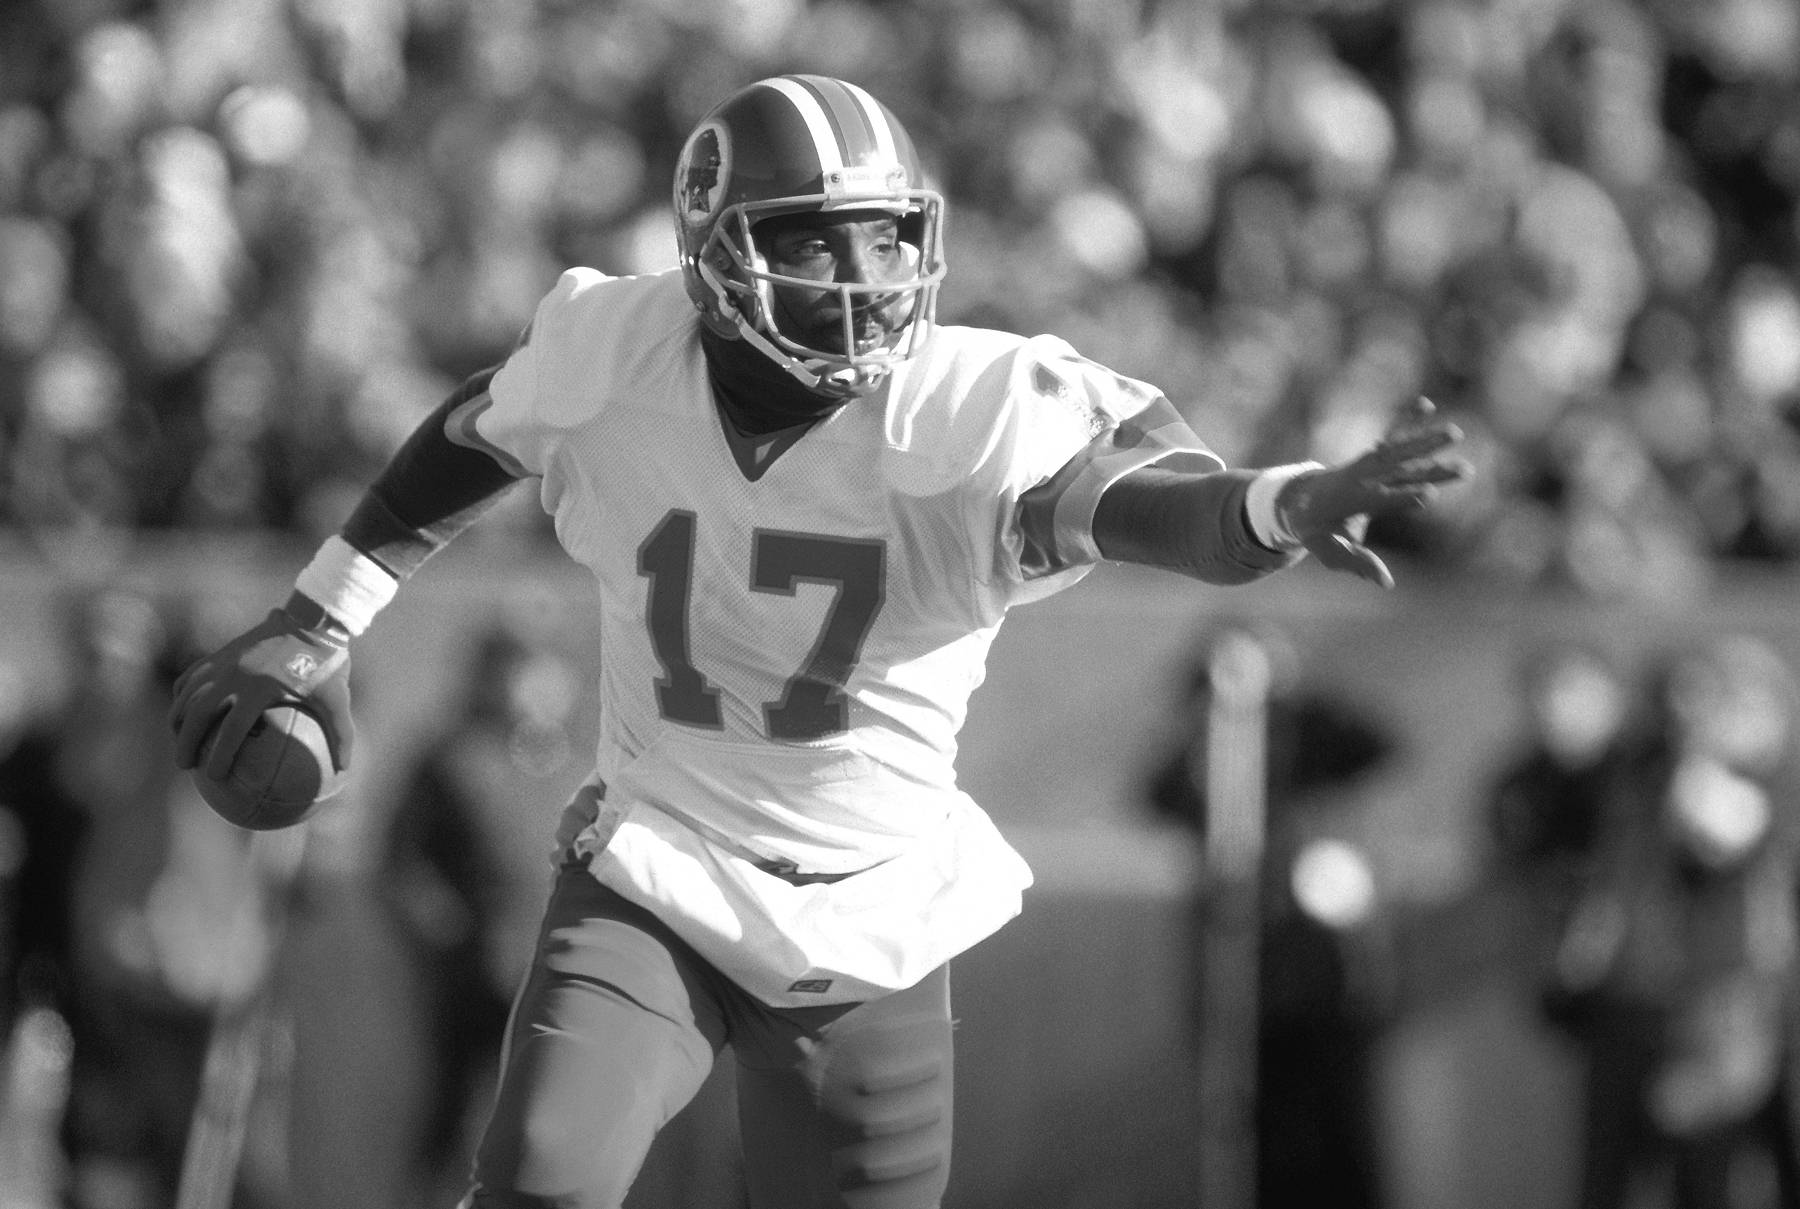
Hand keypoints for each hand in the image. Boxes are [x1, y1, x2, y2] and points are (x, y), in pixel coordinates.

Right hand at [168, 593, 354, 779]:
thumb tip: (344, 770)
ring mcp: (225, 661)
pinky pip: (192, 675)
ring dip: (178, 718)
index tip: (213, 777)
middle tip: (185, 765)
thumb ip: (341, 735)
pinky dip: (183, 694)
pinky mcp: (221, 652)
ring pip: (188, 694)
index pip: (233, 729)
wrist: (312, 620)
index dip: (220, 754)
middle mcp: (236, 675)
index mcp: (261, 689)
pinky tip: (183, 709)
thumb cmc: (328, 663)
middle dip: (187, 742)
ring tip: (177, 740)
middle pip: (198, 713)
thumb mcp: (338, 699)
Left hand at [1277, 396, 1470, 587]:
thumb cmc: (1315, 530)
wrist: (1295, 499)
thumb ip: (1356, 564)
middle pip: (1398, 473)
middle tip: (1463, 469)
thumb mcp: (1329, 552)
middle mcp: (1361, 479)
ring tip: (1456, 433)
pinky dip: (1407, 419)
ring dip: (1426, 441)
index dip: (1404, 498)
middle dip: (1429, 470)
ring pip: (1399, 451)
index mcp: (1351, 503)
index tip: (1431, 495)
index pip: (1382, 500)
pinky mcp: (1370, 455)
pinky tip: (1426, 404)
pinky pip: (1390, 435)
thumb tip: (1386, 583)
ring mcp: (1366, 464)